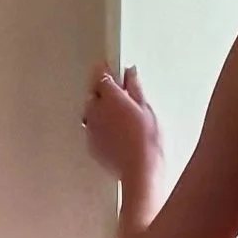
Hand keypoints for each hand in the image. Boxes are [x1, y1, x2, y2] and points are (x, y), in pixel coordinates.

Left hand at [83, 63, 162, 188]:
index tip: (110, 67)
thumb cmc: (147, 142)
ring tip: (119, 115)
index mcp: (111, 97)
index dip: (106, 71)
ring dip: (100, 108)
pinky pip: (92, 127)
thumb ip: (135, 88)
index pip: (102, 76)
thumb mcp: (147, 109)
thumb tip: (130, 74)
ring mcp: (91, 127)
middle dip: (102, 90)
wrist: (140, 170)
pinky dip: (100, 126)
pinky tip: (115, 131)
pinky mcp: (91, 143)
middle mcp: (96, 110)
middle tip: (119, 92)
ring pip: (91, 110)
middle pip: (93, 92)